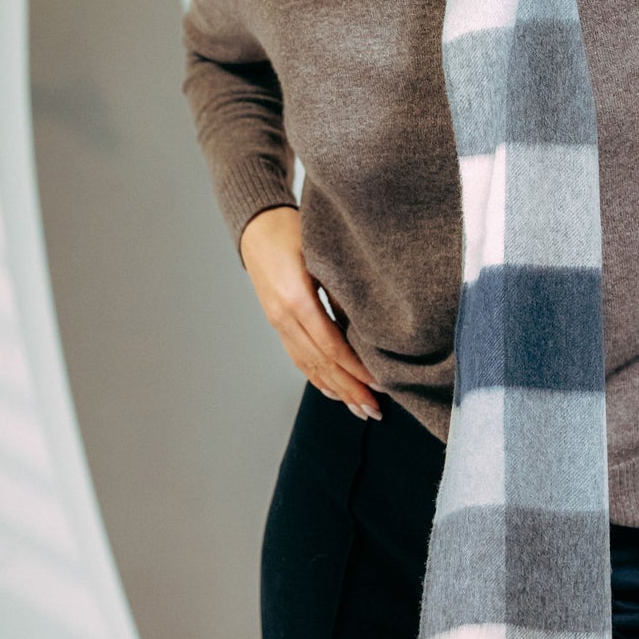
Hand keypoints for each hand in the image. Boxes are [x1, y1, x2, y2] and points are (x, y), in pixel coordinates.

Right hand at [239, 206, 383, 418]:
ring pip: (309, 366)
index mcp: (297, 299)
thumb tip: (370, 324)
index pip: (331, 346)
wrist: (257, 228)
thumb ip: (342, 288)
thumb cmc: (293, 232)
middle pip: (321, 363)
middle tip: (375, 410)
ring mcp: (278, 323)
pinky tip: (332, 392)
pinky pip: (298, 358)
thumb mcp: (322, 254)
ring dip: (336, 390)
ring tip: (360, 409)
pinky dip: (317, 378)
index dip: (356, 369)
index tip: (380, 383)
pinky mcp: (278, 324)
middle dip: (350, 389)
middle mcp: (284, 318)